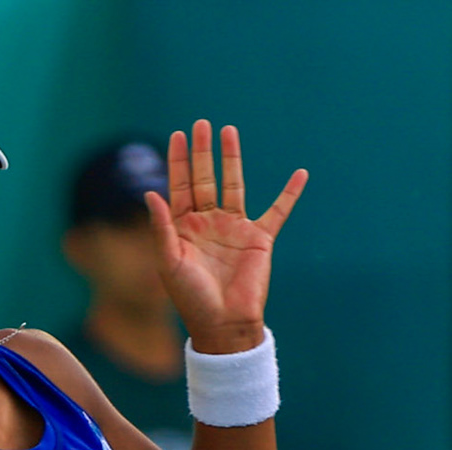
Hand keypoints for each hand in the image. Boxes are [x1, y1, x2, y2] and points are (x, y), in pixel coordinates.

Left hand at [146, 120, 307, 354]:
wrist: (223, 324)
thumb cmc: (191, 298)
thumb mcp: (169, 262)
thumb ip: (161, 228)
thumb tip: (150, 193)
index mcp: (184, 228)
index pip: (179, 186)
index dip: (178, 161)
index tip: (178, 135)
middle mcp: (208, 223)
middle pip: (205, 178)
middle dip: (202, 152)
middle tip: (201, 124)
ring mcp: (234, 228)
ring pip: (234, 185)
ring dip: (232, 159)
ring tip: (229, 131)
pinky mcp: (259, 239)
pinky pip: (278, 211)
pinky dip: (290, 194)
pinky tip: (300, 174)